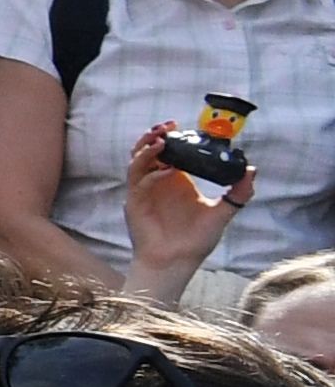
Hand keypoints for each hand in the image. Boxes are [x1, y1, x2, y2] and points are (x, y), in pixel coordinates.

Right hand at [123, 119, 241, 285]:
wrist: (176, 261)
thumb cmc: (195, 240)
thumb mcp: (222, 212)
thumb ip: (238, 193)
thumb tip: (252, 170)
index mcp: (175, 180)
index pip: (169, 151)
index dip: (171, 137)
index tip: (180, 125)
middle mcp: (157, 182)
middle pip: (147, 150)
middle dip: (155, 136)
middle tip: (168, 126)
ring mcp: (144, 191)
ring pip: (137, 161)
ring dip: (146, 148)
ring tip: (161, 140)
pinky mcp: (135, 202)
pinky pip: (139, 181)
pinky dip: (152, 173)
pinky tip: (169, 171)